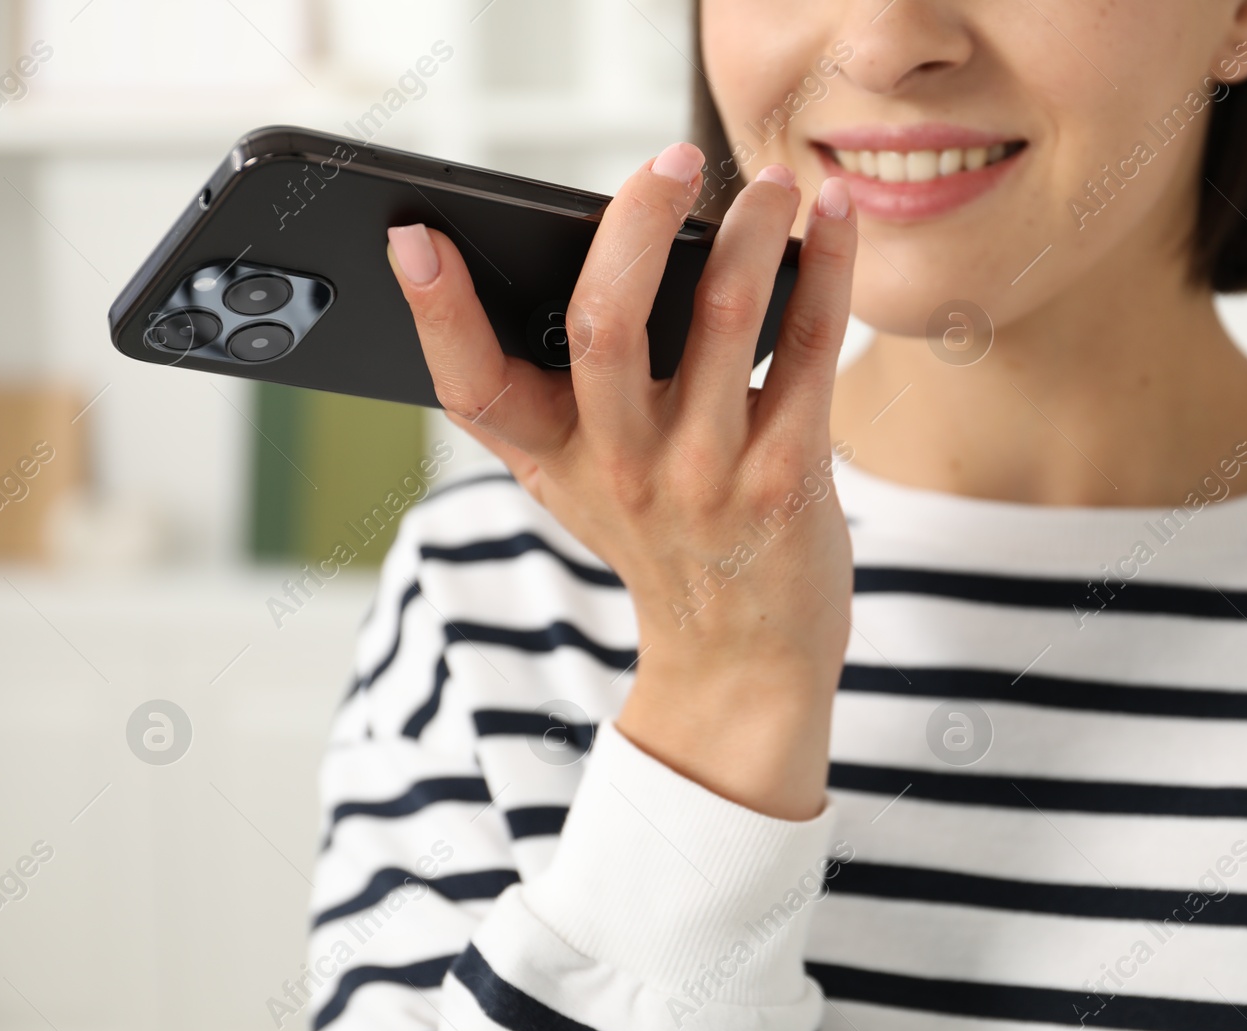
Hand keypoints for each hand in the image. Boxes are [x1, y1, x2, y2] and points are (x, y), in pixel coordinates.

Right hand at [385, 143, 858, 819]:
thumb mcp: (573, 480)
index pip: (472, 387)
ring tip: (772, 178)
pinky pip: (810, 349)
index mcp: (555, 457)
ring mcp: (707, 473)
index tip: (413, 236)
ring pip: (723, 318)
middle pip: (604, 327)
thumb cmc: (656, 538)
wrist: (742, 656)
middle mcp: (623, 465)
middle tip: (673, 160)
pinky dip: (827, 271)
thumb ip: (545, 394)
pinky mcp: (788, 476)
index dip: (436, 313)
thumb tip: (552, 258)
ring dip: (751, 229)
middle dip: (636, 224)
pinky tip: (833, 219)